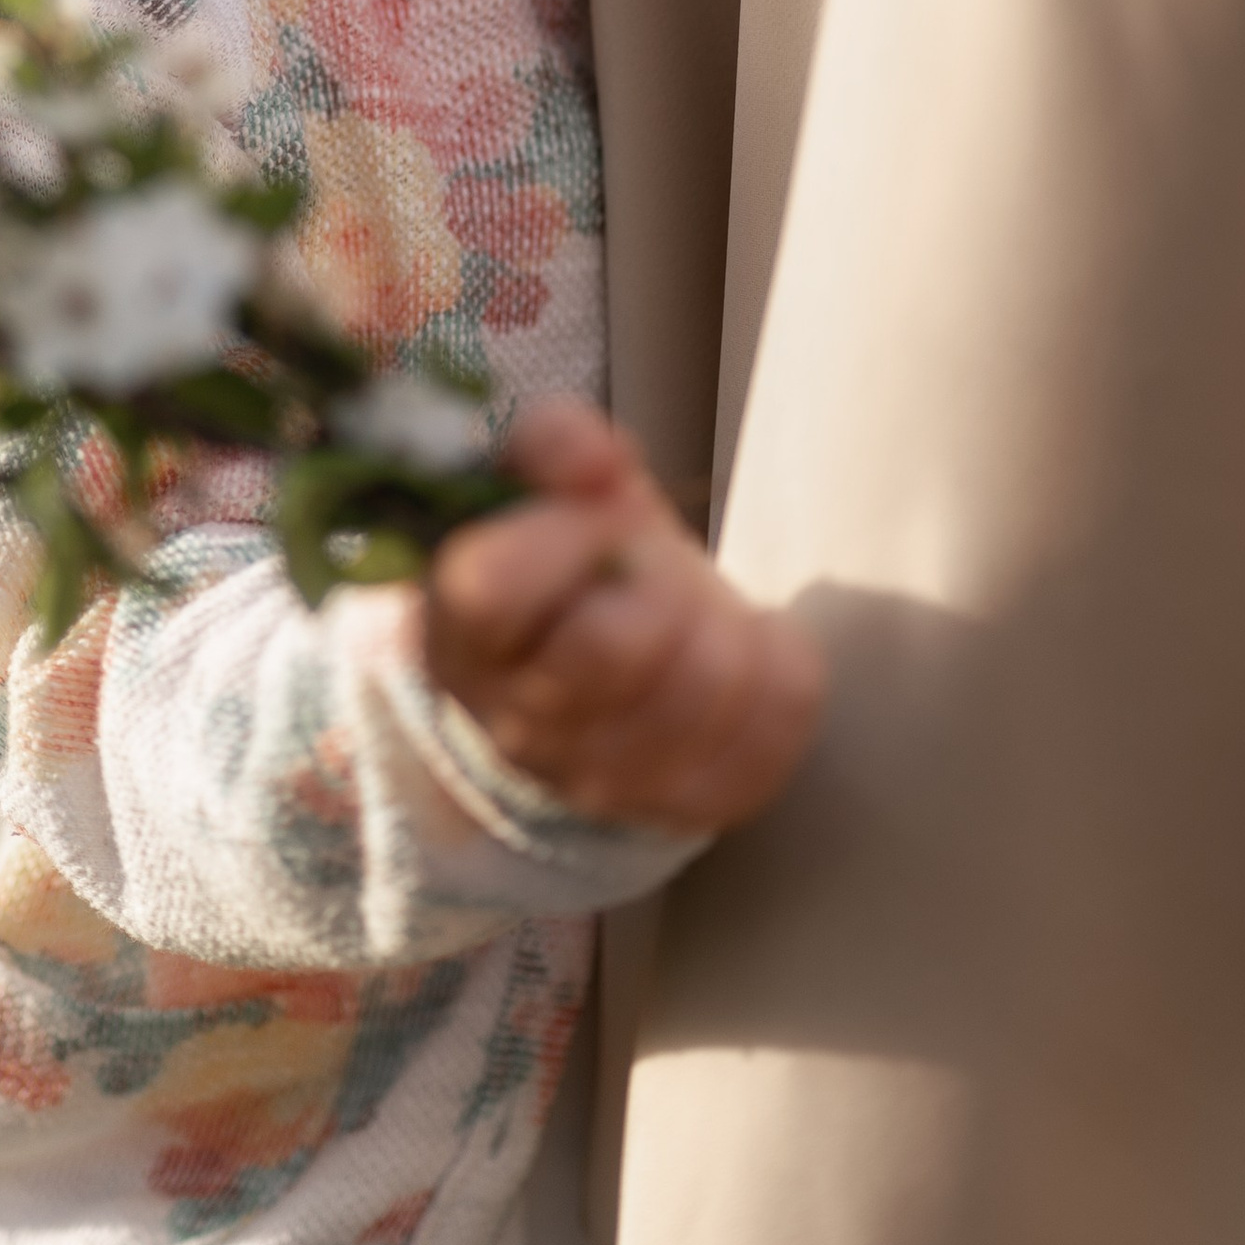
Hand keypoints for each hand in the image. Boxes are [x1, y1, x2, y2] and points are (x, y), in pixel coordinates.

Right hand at [423, 400, 822, 831]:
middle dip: (657, 574)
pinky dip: (782, 661)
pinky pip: (781, 717)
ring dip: (723, 618)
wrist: (585, 679)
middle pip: (618, 645)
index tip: (600, 509)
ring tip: (698, 608)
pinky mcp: (696, 803)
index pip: (497, 586)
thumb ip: (551, 441)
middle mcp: (522, 726)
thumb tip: (593, 457)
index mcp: (463, 634)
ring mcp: (609, 781)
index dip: (567, 529)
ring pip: (713, 683)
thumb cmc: (565, 567)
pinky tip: (745, 647)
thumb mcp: (540, 486)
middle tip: (653, 563)